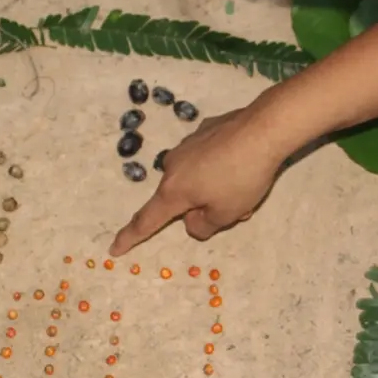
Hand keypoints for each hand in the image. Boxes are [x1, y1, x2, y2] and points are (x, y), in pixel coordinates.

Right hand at [109, 105, 287, 254]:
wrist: (264, 129)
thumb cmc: (242, 177)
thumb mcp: (226, 215)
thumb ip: (203, 226)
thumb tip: (191, 220)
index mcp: (174, 191)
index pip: (147, 220)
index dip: (131, 237)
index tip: (114, 248)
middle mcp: (173, 166)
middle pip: (180, 198)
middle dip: (202, 206)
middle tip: (236, 208)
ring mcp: (187, 144)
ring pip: (195, 177)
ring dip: (214, 186)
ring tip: (244, 183)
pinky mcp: (204, 130)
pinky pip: (207, 157)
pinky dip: (220, 165)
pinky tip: (242, 160)